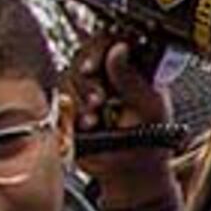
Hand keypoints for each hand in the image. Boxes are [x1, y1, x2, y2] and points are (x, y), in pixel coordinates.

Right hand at [69, 25, 183, 210]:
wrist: (128, 170)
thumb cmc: (149, 139)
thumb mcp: (150, 106)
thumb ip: (132, 78)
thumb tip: (119, 49)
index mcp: (134, 67)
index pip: (114, 39)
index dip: (103, 45)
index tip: (98, 62)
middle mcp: (108, 72)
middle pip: (86, 53)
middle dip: (90, 76)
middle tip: (99, 97)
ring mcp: (87, 86)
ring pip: (70, 74)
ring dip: (83, 97)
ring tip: (98, 117)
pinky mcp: (71, 103)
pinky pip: (60, 95)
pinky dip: (73, 110)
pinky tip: (88, 124)